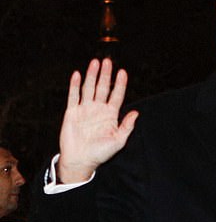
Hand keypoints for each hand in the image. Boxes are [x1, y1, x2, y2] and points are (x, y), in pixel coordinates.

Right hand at [57, 58, 138, 182]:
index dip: (119, 84)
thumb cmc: (101, 153)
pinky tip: (78, 75)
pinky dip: (75, 85)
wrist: (81, 160)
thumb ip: (127, 126)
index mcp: (110, 115)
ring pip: (89, 88)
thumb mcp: (118, 141)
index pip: (116, 95)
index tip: (123, 72)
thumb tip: (136, 112)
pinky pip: (74, 96)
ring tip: (95, 62)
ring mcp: (85, 109)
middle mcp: (98, 109)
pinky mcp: (72, 112)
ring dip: (92, 75)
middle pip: (102, 88)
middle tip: (107, 61)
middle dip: (105, 75)